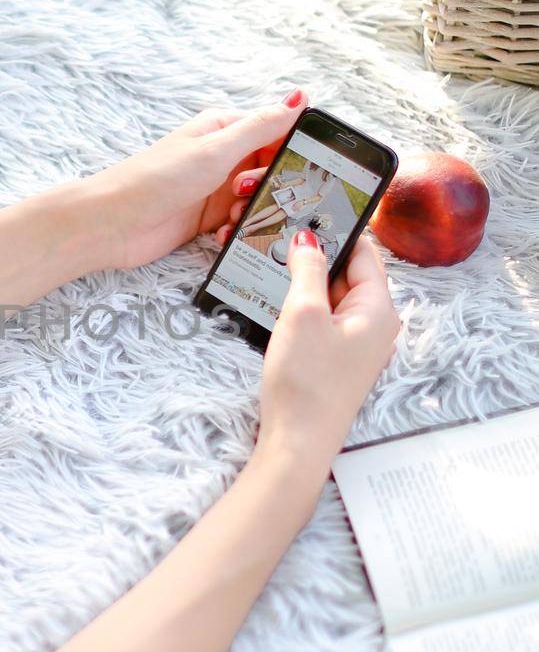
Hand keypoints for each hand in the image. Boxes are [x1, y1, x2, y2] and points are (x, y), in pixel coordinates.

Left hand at [86, 90, 307, 272]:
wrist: (112, 224)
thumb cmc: (156, 179)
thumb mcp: (215, 150)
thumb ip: (260, 128)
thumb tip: (299, 98)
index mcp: (224, 129)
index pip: (276, 131)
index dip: (290, 150)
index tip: (294, 169)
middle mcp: (222, 155)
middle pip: (271, 168)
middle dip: (271, 186)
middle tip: (248, 193)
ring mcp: (215, 187)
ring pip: (258, 198)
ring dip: (256, 211)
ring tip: (234, 216)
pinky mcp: (207, 217)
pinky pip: (240, 221)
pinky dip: (238, 230)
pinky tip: (225, 234)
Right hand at [256, 231, 399, 476]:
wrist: (297, 444)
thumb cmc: (306, 383)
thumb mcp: (303, 314)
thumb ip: (308, 269)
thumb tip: (308, 238)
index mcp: (379, 309)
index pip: (365, 252)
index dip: (338, 228)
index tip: (310, 207)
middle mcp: (374, 325)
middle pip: (347, 273)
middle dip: (316, 255)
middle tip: (282, 235)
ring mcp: (355, 345)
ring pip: (331, 297)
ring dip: (304, 283)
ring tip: (273, 265)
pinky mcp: (335, 360)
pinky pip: (322, 321)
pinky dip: (302, 308)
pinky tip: (277, 303)